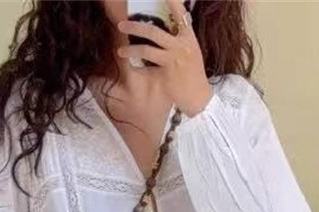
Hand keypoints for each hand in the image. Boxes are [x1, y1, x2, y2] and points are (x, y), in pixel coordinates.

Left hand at [117, 0, 211, 116]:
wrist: (198, 96)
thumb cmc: (192, 73)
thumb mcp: (190, 51)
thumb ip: (178, 38)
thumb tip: (162, 25)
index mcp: (188, 37)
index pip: (180, 14)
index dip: (172, 1)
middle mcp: (181, 46)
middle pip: (154, 31)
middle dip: (135, 26)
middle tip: (121, 24)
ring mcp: (174, 60)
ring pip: (147, 49)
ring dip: (131, 48)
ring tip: (120, 50)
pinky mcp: (167, 74)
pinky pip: (147, 66)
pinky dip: (136, 65)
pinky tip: (129, 63)